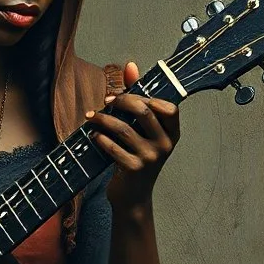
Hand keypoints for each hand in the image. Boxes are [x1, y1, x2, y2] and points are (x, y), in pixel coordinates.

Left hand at [85, 61, 179, 214]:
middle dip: (121, 101)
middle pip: (143, 111)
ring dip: (103, 119)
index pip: (168, 107)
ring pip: (123, 128)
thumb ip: (137, 98)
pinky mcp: (134, 169)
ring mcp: (150, 158)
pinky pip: (112, 147)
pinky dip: (99, 138)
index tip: (123, 96)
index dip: (145, 97)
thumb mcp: (142, 131)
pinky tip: (93, 136)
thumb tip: (130, 66)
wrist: (133, 197)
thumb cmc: (137, 157)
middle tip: (105, 103)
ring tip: (91, 117)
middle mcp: (165, 145)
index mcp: (172, 133)